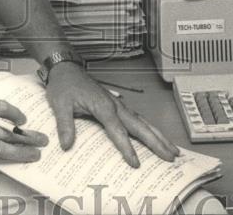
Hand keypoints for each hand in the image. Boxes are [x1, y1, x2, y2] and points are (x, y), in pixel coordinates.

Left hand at [44, 63, 179, 166]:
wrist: (66, 69)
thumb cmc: (64, 85)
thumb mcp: (60, 104)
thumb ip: (65, 125)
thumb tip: (66, 145)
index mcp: (103, 106)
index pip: (118, 130)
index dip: (127, 148)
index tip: (135, 163)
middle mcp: (115, 105)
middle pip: (140, 126)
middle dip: (156, 142)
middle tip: (171, 156)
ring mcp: (118, 104)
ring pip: (142, 121)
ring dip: (158, 135)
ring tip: (173, 149)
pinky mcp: (117, 104)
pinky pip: (137, 118)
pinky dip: (149, 128)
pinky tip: (155, 136)